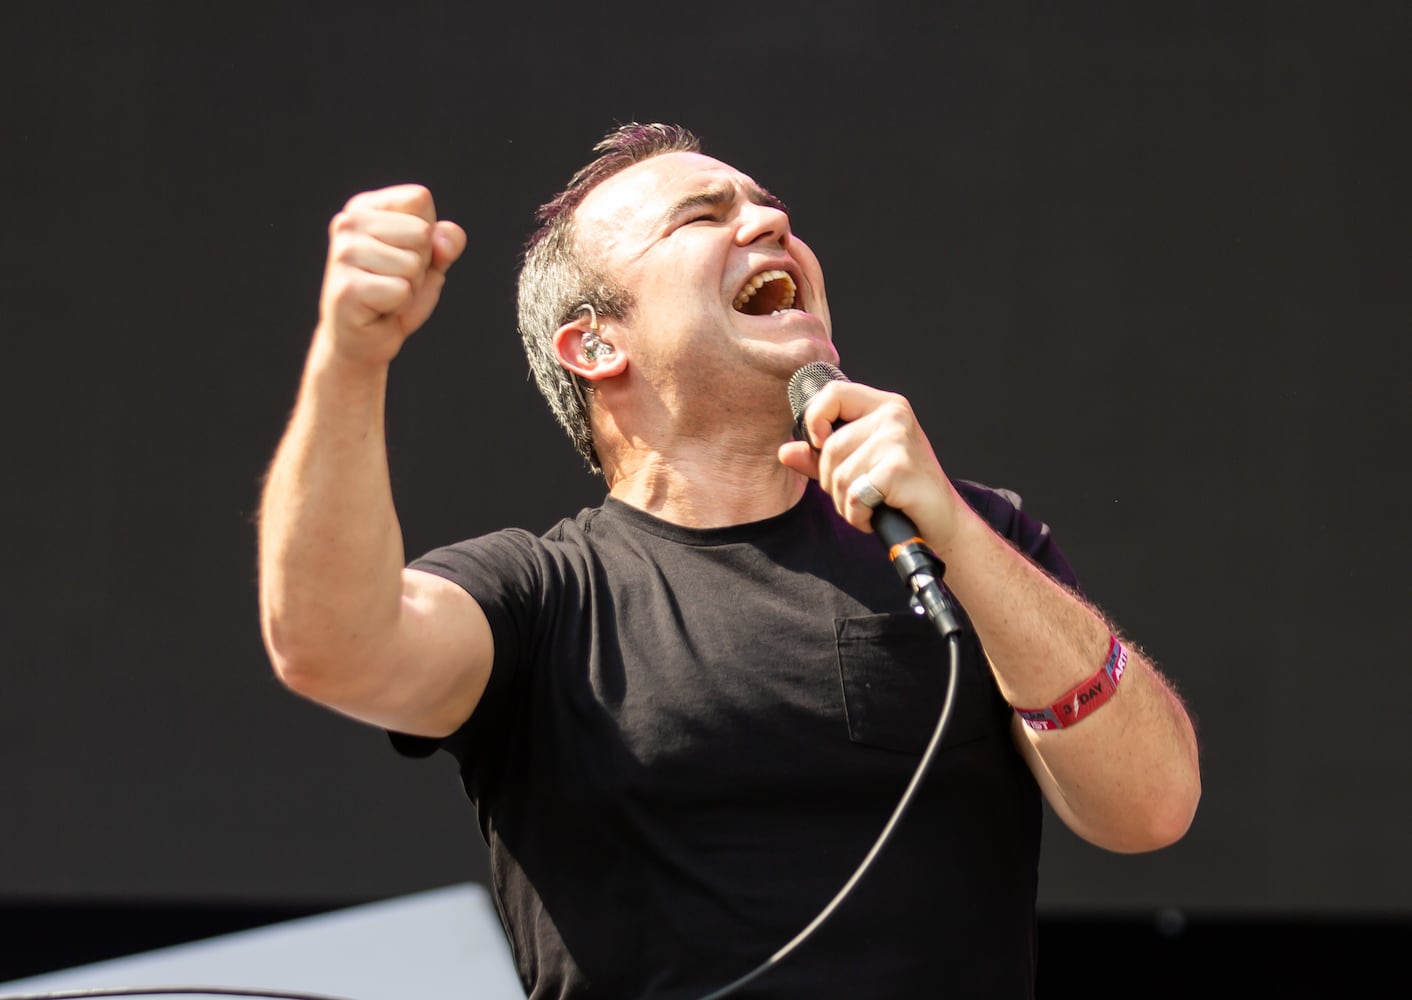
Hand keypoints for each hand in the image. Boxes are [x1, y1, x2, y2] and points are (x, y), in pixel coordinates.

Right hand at [316, 184, 466, 366]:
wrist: (364, 340)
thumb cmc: (395, 295)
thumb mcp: (430, 262)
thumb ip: (447, 242)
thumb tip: (444, 240)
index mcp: (364, 207)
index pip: (419, 198)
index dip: (427, 234)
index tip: (402, 255)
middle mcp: (347, 223)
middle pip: (421, 233)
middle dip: (419, 265)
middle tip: (393, 281)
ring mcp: (343, 254)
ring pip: (413, 263)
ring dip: (409, 287)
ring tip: (385, 295)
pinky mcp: (347, 288)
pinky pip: (402, 290)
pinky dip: (399, 306)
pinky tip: (378, 309)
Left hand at [777, 379, 966, 551]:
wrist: (942, 521)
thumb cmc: (901, 491)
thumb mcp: (858, 467)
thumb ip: (821, 457)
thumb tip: (785, 452)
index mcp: (883, 405)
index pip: (834, 392)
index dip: (815, 418)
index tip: (818, 444)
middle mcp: (893, 415)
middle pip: (830, 446)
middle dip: (832, 482)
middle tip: (858, 494)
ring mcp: (898, 439)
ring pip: (840, 475)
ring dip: (846, 504)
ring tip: (869, 506)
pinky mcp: (900, 467)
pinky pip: (855, 495)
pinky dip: (858, 515)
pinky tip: (876, 516)